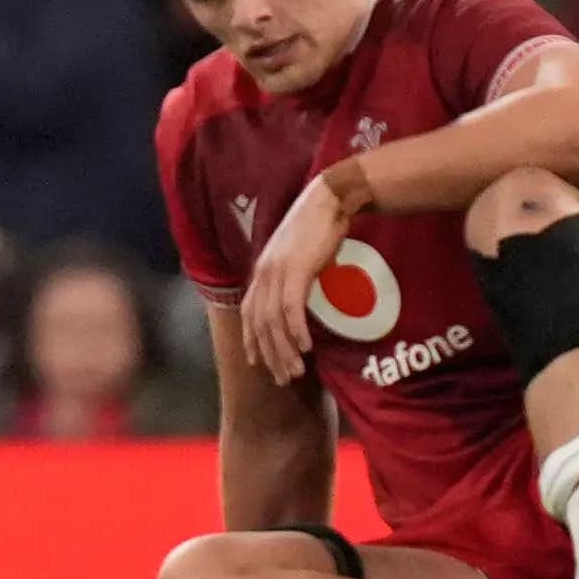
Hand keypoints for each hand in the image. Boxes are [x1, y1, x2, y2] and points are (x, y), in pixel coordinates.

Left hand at [239, 174, 355, 385]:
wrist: (329, 200)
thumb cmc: (320, 227)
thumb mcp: (300, 257)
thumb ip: (296, 278)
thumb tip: (304, 298)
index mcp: (262, 270)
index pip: (248, 312)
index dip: (251, 339)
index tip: (258, 363)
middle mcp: (264, 272)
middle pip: (259, 323)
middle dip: (270, 354)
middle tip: (282, 378)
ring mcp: (277, 270)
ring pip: (274, 321)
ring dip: (284, 350)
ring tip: (295, 372)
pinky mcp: (296, 269)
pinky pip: (291, 308)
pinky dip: (296, 331)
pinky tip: (305, 348)